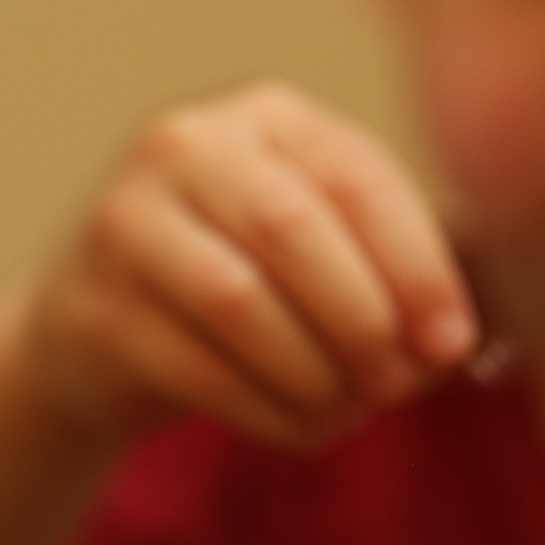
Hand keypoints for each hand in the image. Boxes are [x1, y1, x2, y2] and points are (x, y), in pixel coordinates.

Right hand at [25, 81, 476, 449]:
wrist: (100, 331)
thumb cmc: (241, 280)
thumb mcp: (315, 246)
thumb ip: (387, 273)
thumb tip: (447, 346)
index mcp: (264, 116)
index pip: (358, 176)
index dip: (418, 267)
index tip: (451, 345)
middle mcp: (185, 146)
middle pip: (292, 229)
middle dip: (362, 319)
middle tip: (398, 386)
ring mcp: (125, 221)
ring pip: (239, 300)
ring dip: (314, 373)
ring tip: (349, 411)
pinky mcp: (93, 307)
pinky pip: (197, 368)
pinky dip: (269, 412)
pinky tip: (304, 429)